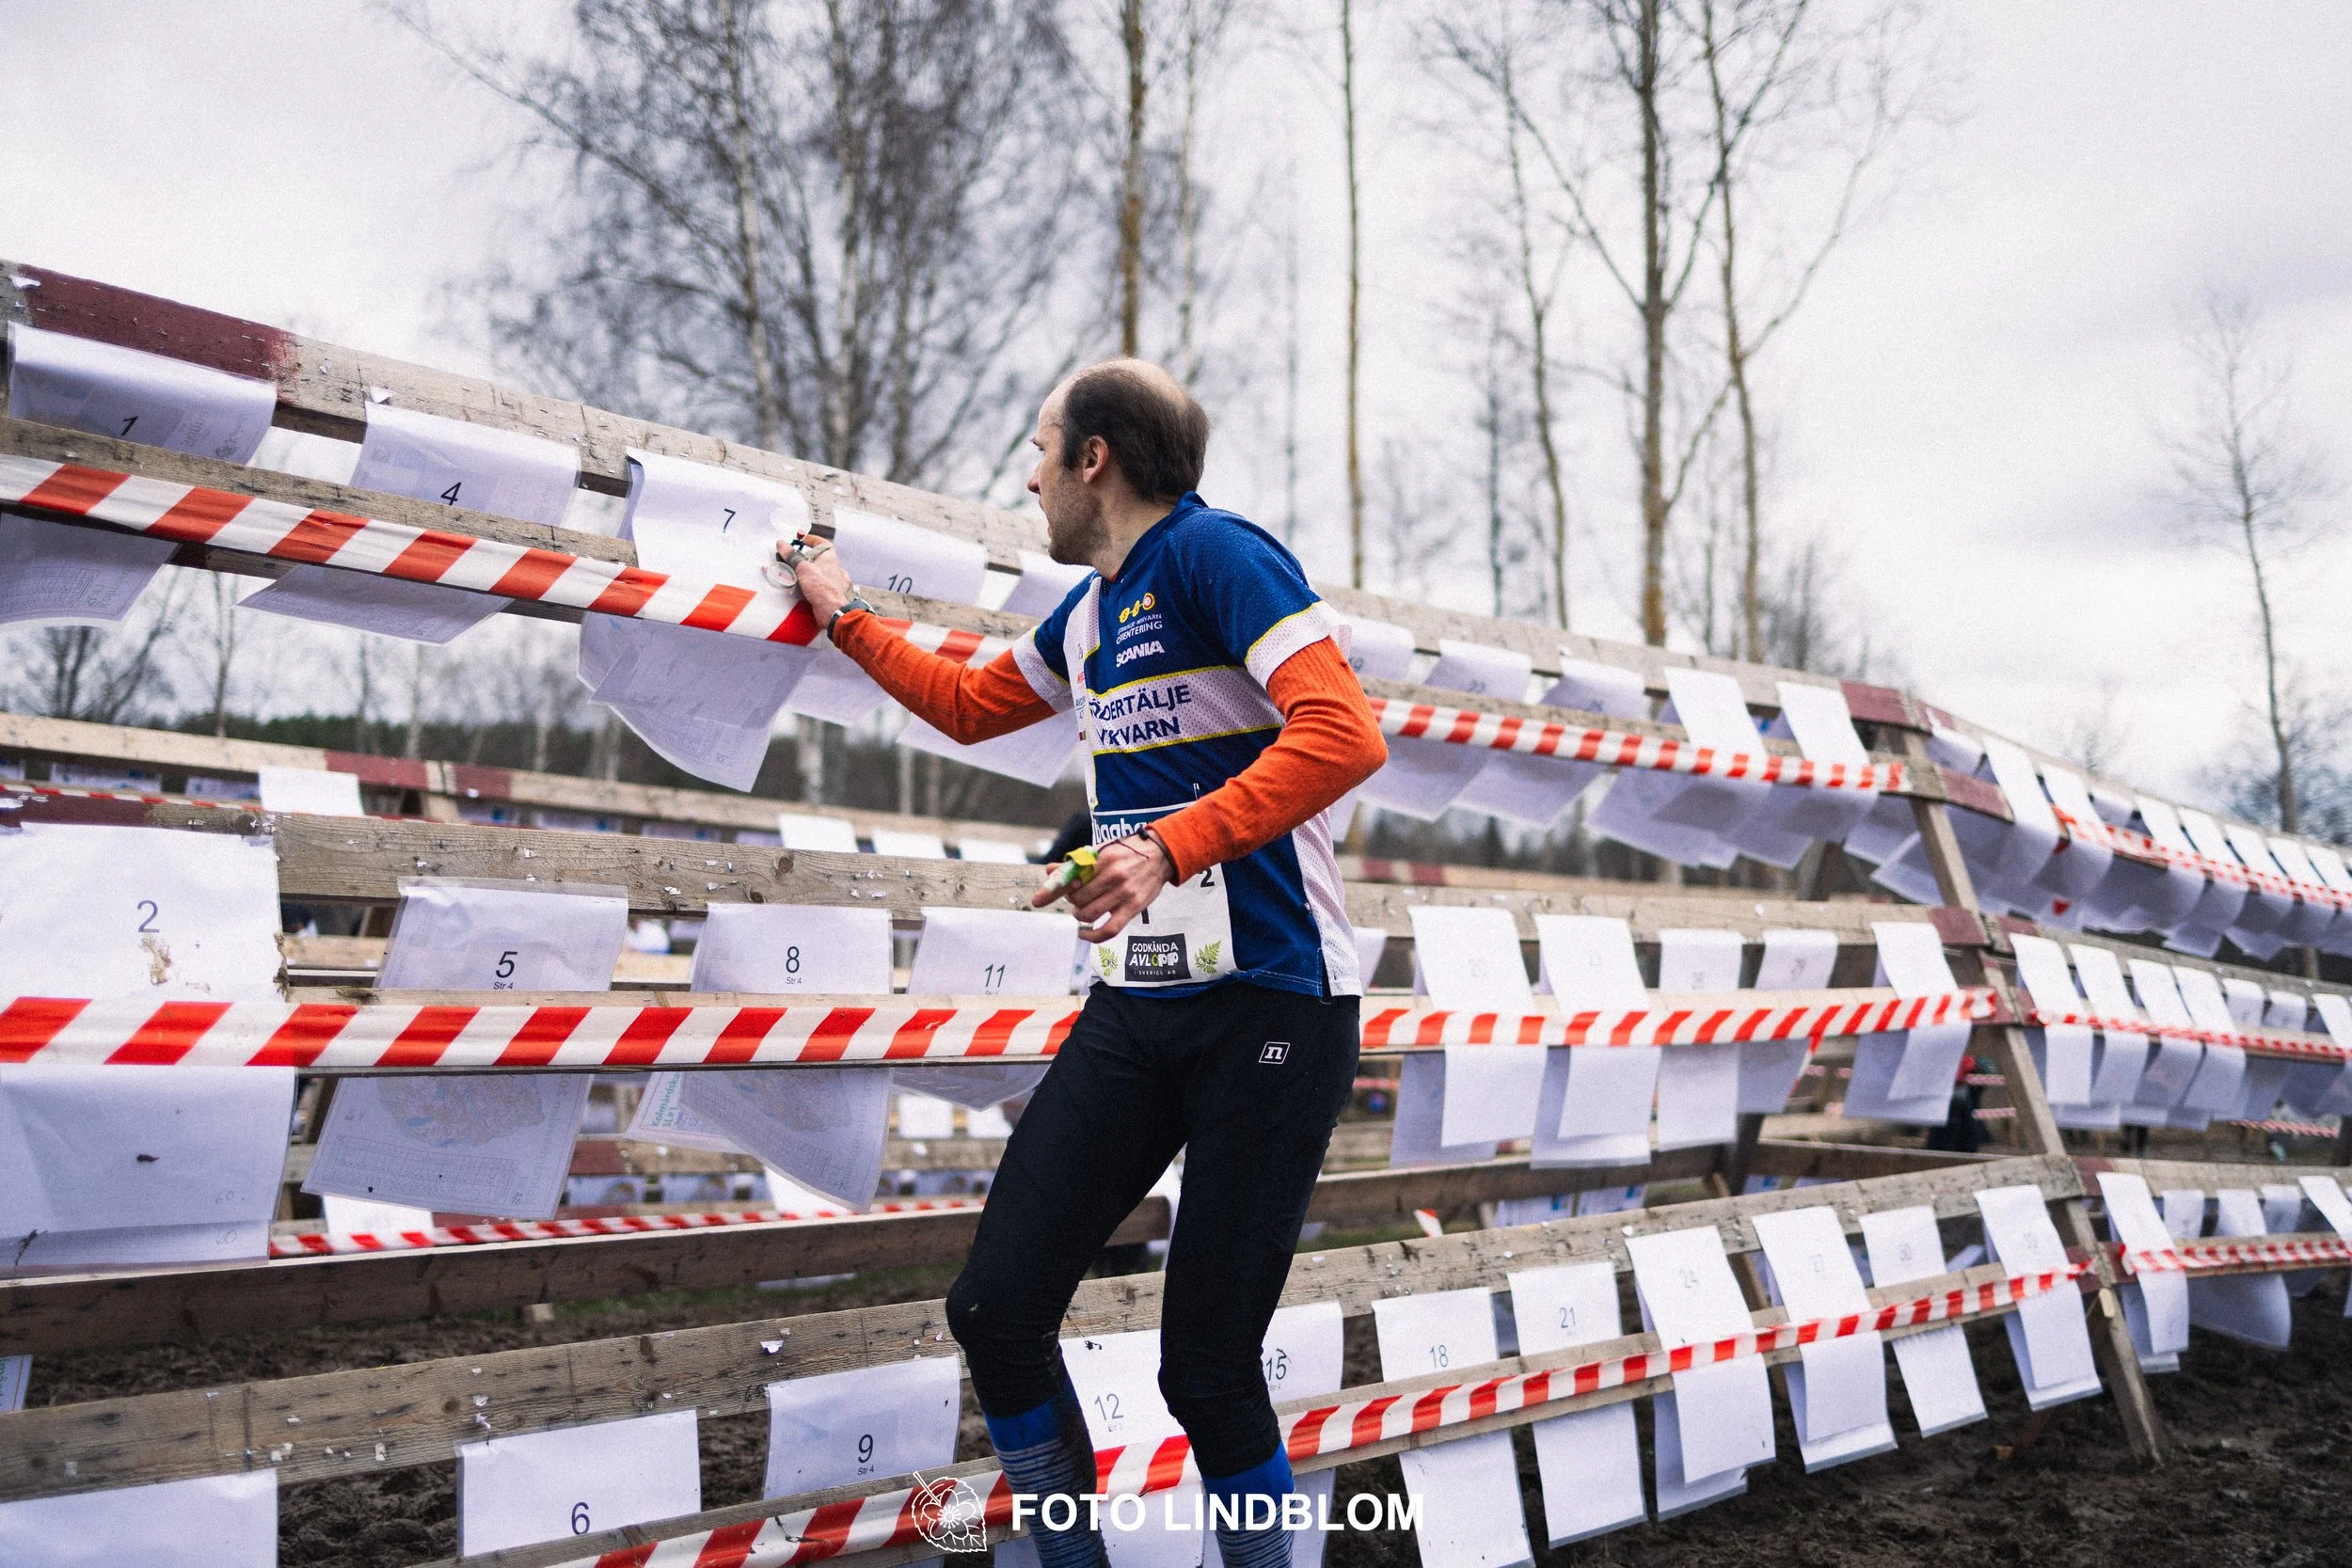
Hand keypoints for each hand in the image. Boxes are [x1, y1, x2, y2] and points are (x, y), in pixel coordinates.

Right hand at [778, 533, 854, 625]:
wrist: (832, 610)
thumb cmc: (823, 588)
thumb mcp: (803, 568)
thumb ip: (792, 555)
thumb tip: (782, 544)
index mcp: (830, 558)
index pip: (823, 543)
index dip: (812, 540)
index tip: (802, 539)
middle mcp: (834, 568)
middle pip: (819, 558)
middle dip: (806, 557)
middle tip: (794, 557)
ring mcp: (833, 582)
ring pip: (819, 572)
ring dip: (807, 571)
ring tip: (795, 572)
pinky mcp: (830, 593)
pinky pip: (819, 585)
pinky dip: (810, 584)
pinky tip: (803, 586)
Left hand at [1034, 834, 1172, 942]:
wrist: (1161, 855)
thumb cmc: (1128, 852)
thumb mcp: (1102, 851)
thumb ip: (1076, 863)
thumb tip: (1050, 871)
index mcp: (1102, 859)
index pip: (1070, 878)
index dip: (1052, 890)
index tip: (1037, 900)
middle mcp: (1113, 876)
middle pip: (1078, 898)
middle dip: (1071, 901)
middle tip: (1076, 898)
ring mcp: (1124, 894)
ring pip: (1090, 914)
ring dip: (1080, 915)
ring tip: (1083, 910)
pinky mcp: (1134, 908)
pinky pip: (1109, 930)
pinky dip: (1093, 936)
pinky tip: (1085, 933)